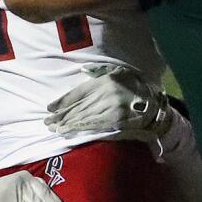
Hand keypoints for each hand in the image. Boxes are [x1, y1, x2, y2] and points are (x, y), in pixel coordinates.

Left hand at [45, 64, 169, 135]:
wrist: (154, 104)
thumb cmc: (135, 86)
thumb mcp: (120, 72)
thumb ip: (101, 71)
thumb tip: (84, 70)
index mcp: (105, 81)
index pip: (78, 93)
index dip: (63, 101)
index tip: (50, 108)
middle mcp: (106, 94)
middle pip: (78, 106)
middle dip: (61, 115)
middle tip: (47, 122)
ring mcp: (111, 109)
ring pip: (83, 117)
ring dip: (67, 124)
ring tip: (54, 128)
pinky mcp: (116, 121)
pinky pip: (94, 125)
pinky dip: (80, 129)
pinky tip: (69, 132)